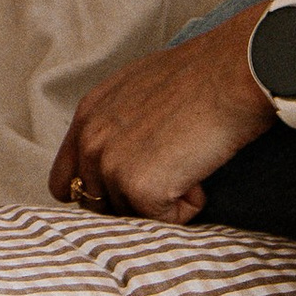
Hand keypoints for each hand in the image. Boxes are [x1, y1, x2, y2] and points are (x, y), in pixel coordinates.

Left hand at [50, 4, 275, 223]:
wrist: (231, 74)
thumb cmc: (200, 76)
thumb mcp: (138, 90)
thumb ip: (115, 124)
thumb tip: (121, 158)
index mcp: (87, 116)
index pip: (64, 181)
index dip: (97, 193)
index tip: (129, 190)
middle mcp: (90, 142)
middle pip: (98, 205)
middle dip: (133, 199)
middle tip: (171, 172)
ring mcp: (111, 166)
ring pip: (131, 214)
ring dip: (164, 201)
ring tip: (190, 162)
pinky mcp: (139, 187)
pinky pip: (163, 221)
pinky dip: (187, 206)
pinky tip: (199, 173)